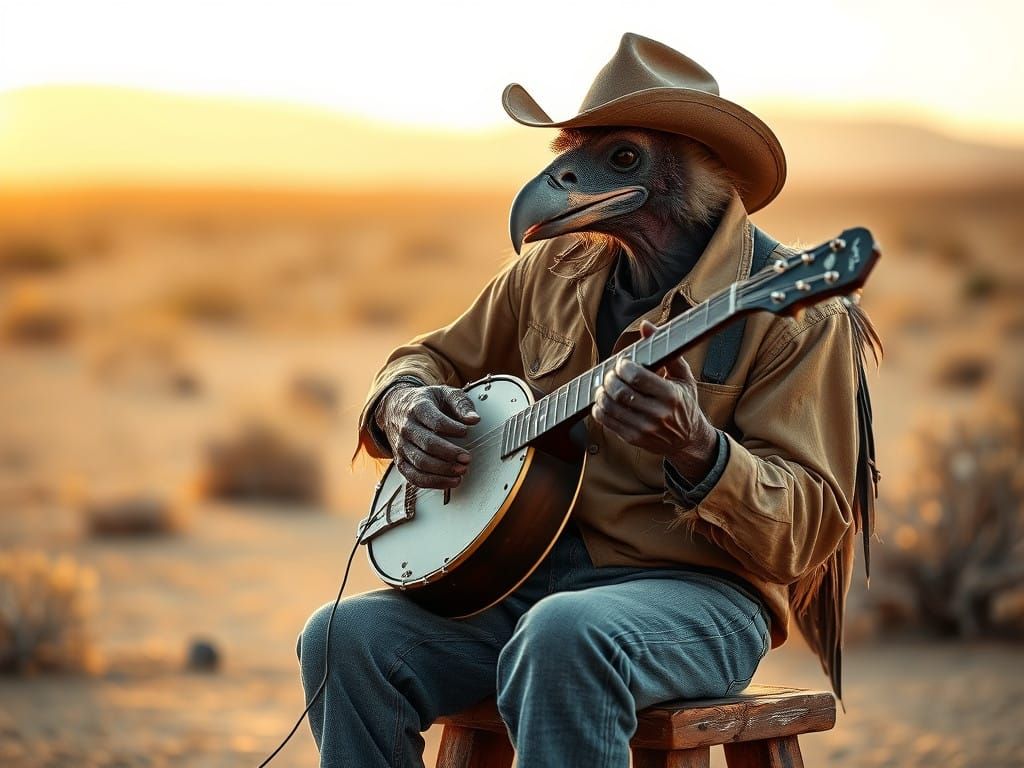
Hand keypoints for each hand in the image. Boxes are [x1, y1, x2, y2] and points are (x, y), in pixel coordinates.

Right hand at [375, 384, 479, 488]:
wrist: (394, 408)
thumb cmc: (425, 402)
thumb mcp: (443, 394)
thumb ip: (461, 404)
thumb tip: (474, 420)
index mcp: (418, 408)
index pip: (435, 421)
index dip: (453, 428)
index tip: (466, 432)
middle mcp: (407, 428)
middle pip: (428, 444)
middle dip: (450, 454)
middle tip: (467, 458)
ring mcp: (401, 446)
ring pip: (420, 463)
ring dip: (444, 471)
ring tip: (462, 471)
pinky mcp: (400, 461)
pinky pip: (414, 477)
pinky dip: (433, 482)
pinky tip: (451, 481)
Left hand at [592, 320, 717, 477]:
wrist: (688, 439)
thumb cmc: (684, 403)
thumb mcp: (683, 376)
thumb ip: (665, 350)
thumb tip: (646, 327)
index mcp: (671, 395)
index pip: (637, 377)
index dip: (623, 366)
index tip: (622, 363)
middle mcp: (658, 414)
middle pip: (621, 392)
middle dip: (610, 378)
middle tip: (611, 374)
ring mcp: (644, 428)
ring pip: (611, 407)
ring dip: (602, 393)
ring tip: (605, 386)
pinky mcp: (634, 438)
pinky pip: (607, 422)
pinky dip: (599, 408)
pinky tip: (603, 401)